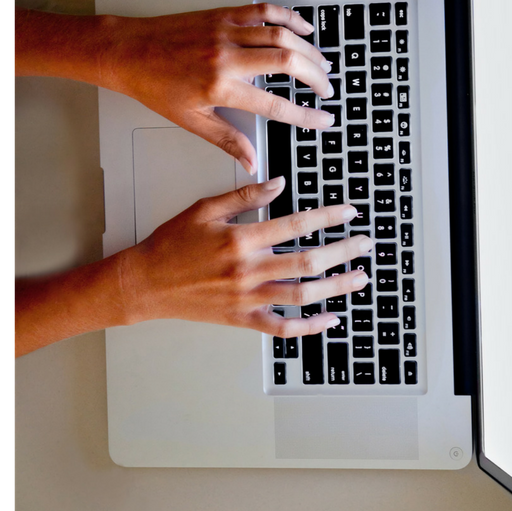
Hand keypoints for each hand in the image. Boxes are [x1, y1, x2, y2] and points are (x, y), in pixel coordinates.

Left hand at [100, 3, 334, 173]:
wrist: (128, 52)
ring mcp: (226, 32)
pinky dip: (288, 17)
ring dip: (308, 49)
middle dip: (315, 77)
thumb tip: (252, 161)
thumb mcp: (192, 121)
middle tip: (328, 89)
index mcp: (221, 88)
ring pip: (281, 35)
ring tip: (323, 63)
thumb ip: (228, 140)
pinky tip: (302, 28)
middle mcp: (227, 58)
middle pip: (287, 62)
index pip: (275, 105)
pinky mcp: (223, 15)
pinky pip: (264, 11)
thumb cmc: (155, 87)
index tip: (324, 120)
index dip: (305, 115)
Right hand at [116, 177, 371, 336]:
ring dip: (337, 287)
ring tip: (360, 278)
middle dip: (343, 251)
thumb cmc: (171, 245)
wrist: (145, 283)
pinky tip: (330, 319)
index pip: (296, 225)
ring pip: (303, 295)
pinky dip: (309, 326)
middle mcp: (248, 271)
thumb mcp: (204, 209)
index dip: (328, 217)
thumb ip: (244, 195)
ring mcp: (247, 299)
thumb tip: (278, 183)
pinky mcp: (243, 319)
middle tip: (365, 243)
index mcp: (240, 240)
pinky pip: (283, 327)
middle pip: (308, 261)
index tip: (348, 212)